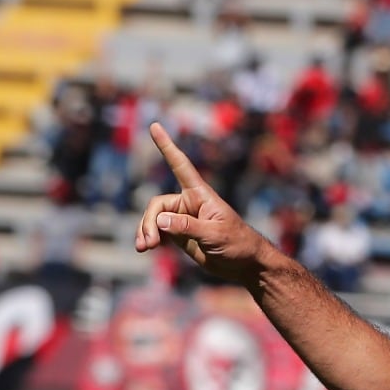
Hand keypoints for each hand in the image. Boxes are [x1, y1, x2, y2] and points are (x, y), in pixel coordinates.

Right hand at [135, 122, 266, 282]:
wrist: (245, 264)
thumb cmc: (238, 243)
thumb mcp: (215, 234)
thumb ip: (188, 227)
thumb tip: (160, 220)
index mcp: (200, 194)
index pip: (180, 165)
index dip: (167, 146)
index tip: (154, 126)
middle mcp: (188, 203)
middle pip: (157, 205)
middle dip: (149, 223)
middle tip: (149, 244)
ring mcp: (182, 219)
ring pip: (154, 219)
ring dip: (146, 231)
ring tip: (144, 248)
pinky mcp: (179, 234)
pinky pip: (157, 231)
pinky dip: (149, 238)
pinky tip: (146, 248)